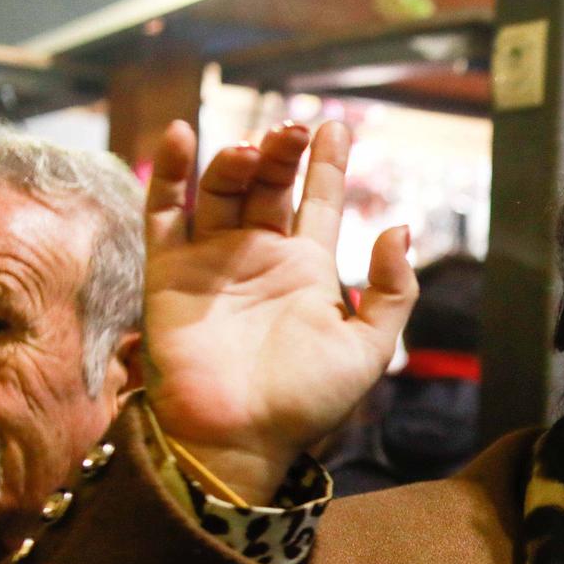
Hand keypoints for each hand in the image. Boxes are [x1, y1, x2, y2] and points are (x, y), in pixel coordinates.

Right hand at [141, 120, 417, 502]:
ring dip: (238, 161)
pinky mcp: (168, 271)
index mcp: (307, 271)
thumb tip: (400, 229)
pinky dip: (168, 173)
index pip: (319, 202)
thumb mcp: (370, 349)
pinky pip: (163, 213)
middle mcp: (258, 257)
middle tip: (293, 131)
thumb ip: (395, 292)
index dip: (327, 164)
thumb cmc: (306, 402)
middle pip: (270, 186)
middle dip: (283, 154)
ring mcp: (212, 261)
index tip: (336, 126)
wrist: (240, 437)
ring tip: (256, 149)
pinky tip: (180, 135)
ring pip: (222, 190)